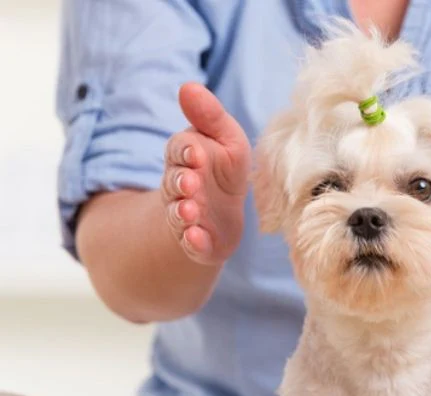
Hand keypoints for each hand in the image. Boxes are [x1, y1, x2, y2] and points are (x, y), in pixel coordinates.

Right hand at [161, 83, 251, 265]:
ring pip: (178, 214)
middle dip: (181, 182)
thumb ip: (210, 116)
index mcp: (187, 158)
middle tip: (190, 182)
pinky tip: (196, 239)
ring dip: (183, 212)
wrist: (220, 217)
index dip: (186, 151)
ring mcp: (186, 216)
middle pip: (174, 183)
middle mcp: (180, 187)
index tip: (195, 151)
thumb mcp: (226, 140)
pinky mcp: (196, 242)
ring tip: (190, 211)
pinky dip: (192, 242)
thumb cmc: (224, 171)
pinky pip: (191, 243)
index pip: (180, 150)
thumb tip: (188, 86)